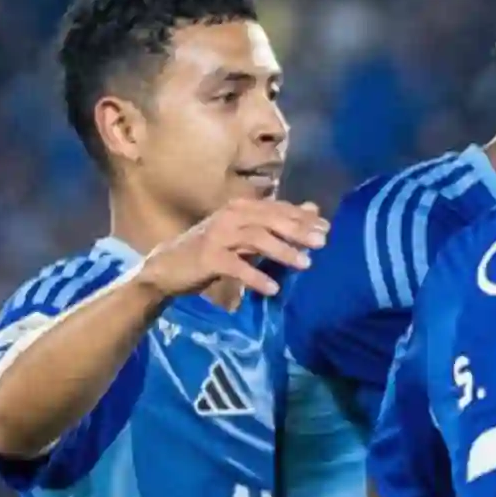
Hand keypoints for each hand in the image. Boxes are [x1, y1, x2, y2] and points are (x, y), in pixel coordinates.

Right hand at [136, 198, 328, 298]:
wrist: (168, 266)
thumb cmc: (212, 250)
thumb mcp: (246, 233)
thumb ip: (276, 222)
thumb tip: (313, 209)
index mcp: (241, 208)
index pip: (277, 209)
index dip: (302, 218)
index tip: (328, 229)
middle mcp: (230, 216)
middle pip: (270, 219)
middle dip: (298, 230)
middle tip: (322, 243)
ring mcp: (218, 235)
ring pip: (256, 238)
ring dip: (282, 251)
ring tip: (305, 264)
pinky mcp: (208, 257)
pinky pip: (237, 266)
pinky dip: (256, 277)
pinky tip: (273, 288)